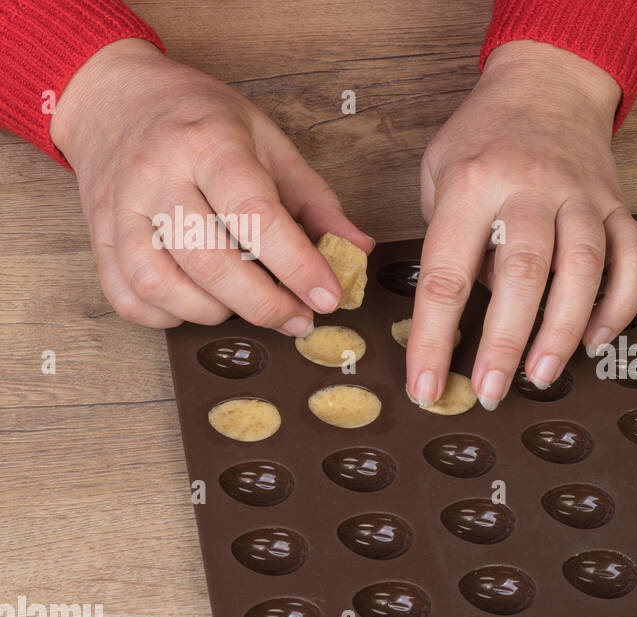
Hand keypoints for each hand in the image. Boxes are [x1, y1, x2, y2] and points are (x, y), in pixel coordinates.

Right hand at [51, 38, 372, 333]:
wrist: (116, 96)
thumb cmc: (201, 120)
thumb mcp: (268, 140)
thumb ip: (314, 199)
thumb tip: (357, 249)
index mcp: (209, 143)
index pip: (255, 215)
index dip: (297, 265)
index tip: (328, 297)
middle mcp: (157, 175)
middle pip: (208, 260)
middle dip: (263, 303)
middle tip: (299, 318)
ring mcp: (119, 207)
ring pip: (160, 284)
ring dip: (213, 312)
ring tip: (246, 305)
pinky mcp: (98, 234)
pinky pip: (126, 296)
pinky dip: (166, 316)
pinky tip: (198, 305)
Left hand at [407, 40, 636, 407]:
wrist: (549, 82)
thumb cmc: (485, 137)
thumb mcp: (439, 173)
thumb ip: (449, 241)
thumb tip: (466, 316)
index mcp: (473, 183)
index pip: (446, 273)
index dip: (433, 338)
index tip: (427, 386)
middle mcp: (530, 187)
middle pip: (523, 273)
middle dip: (505, 341)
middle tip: (491, 390)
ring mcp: (580, 195)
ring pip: (583, 268)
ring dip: (564, 330)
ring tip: (542, 375)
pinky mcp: (616, 203)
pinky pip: (631, 259)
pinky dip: (619, 304)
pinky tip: (598, 341)